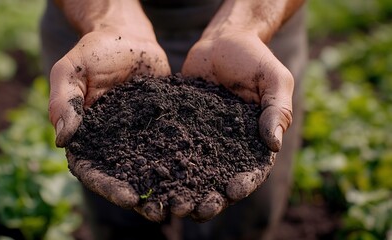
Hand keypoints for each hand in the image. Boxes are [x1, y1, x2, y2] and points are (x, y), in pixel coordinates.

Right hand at [49, 30, 169, 209]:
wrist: (129, 39)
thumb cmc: (94, 51)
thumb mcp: (71, 70)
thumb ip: (64, 100)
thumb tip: (62, 138)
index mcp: (86, 138)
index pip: (92, 170)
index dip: (107, 186)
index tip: (128, 197)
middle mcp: (114, 145)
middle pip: (124, 179)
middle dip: (141, 198)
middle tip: (162, 212)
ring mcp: (140, 139)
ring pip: (152, 170)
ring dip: (167, 189)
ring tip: (186, 203)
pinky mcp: (163, 129)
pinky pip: (174, 148)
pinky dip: (186, 164)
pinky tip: (204, 174)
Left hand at [177, 32, 291, 218]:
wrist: (222, 40)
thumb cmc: (255, 58)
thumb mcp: (274, 80)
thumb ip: (276, 110)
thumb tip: (274, 144)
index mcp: (254, 141)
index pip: (251, 170)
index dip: (243, 184)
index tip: (231, 191)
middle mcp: (227, 146)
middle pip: (218, 180)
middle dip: (207, 198)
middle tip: (193, 209)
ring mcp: (203, 139)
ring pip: (192, 171)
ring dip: (181, 190)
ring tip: (167, 203)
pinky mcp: (181, 127)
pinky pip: (171, 147)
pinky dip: (161, 164)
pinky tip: (147, 175)